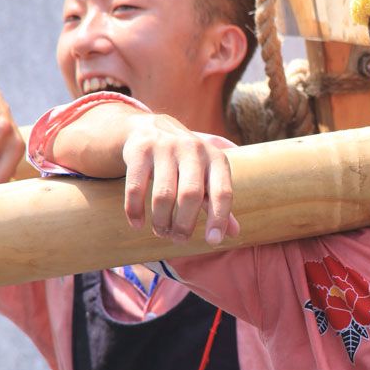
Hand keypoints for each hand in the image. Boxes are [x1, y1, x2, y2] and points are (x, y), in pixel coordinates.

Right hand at [120, 113, 238, 244]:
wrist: (152, 127)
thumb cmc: (187, 161)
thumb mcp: (207, 175)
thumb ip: (218, 202)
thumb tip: (234, 233)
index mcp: (216, 158)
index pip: (223, 192)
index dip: (219, 219)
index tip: (212, 241)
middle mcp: (193, 149)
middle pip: (191, 195)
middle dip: (184, 224)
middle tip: (179, 240)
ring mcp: (165, 148)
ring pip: (163, 195)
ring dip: (161, 221)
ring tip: (162, 232)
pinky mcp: (140, 151)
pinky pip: (135, 188)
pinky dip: (135, 210)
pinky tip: (137, 224)